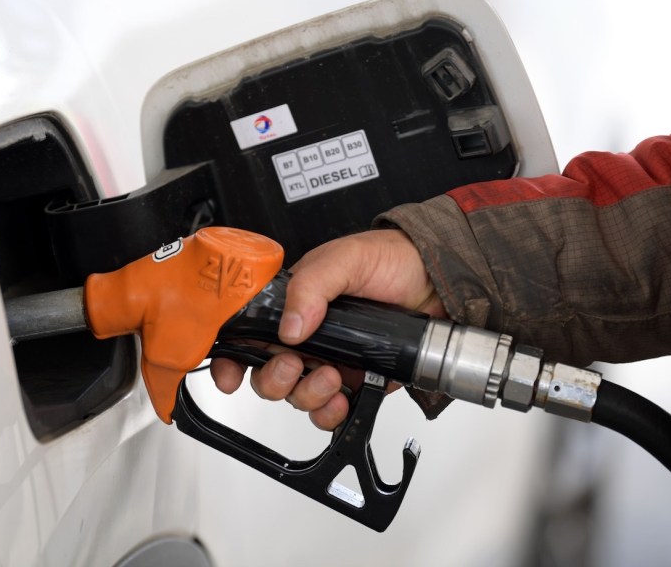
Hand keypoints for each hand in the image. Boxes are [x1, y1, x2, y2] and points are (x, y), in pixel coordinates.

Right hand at [210, 228, 443, 429]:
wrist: (441, 281)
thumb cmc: (394, 259)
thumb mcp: (347, 258)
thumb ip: (312, 285)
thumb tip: (290, 326)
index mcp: (294, 303)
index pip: (249, 333)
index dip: (232, 357)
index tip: (230, 375)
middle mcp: (307, 335)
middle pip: (267, 373)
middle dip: (274, 379)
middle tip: (295, 366)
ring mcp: (331, 360)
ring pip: (296, 396)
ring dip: (307, 395)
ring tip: (332, 377)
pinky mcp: (357, 381)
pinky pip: (330, 410)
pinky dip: (331, 413)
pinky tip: (343, 398)